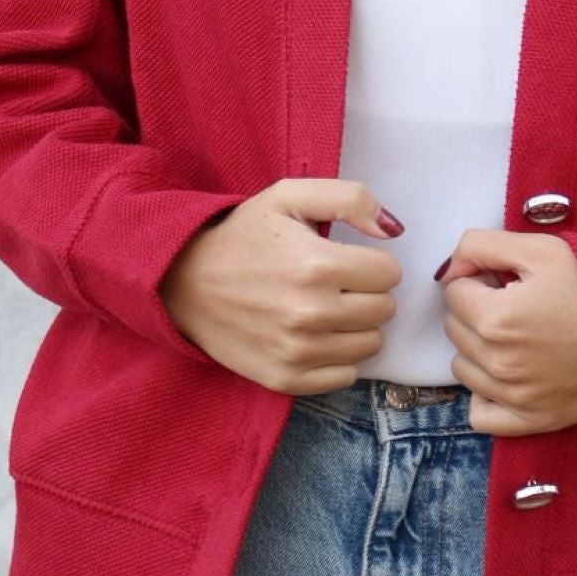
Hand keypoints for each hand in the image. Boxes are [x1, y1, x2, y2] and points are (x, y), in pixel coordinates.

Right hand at [158, 178, 402, 394]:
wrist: (182, 281)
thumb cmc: (243, 235)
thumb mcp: (290, 196)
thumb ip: (350, 198)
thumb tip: (393, 231)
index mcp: (318, 265)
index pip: (390, 273)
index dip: (372, 263)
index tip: (347, 260)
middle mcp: (310, 313)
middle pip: (385, 310)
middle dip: (368, 293)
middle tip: (336, 285)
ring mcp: (297, 351)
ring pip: (371, 345)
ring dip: (356, 326)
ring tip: (325, 309)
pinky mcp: (285, 379)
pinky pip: (345, 376)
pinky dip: (338, 358)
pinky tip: (315, 336)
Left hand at [434, 229, 576, 434]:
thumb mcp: (543, 249)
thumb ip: (483, 246)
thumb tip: (450, 267)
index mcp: (496, 318)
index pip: (454, 291)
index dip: (481, 278)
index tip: (509, 279)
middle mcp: (499, 362)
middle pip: (456, 328)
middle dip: (479, 310)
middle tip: (519, 303)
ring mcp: (515, 396)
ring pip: (463, 368)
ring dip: (480, 349)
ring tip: (521, 335)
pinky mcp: (532, 420)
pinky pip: (481, 414)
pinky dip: (486, 395)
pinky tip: (510, 374)